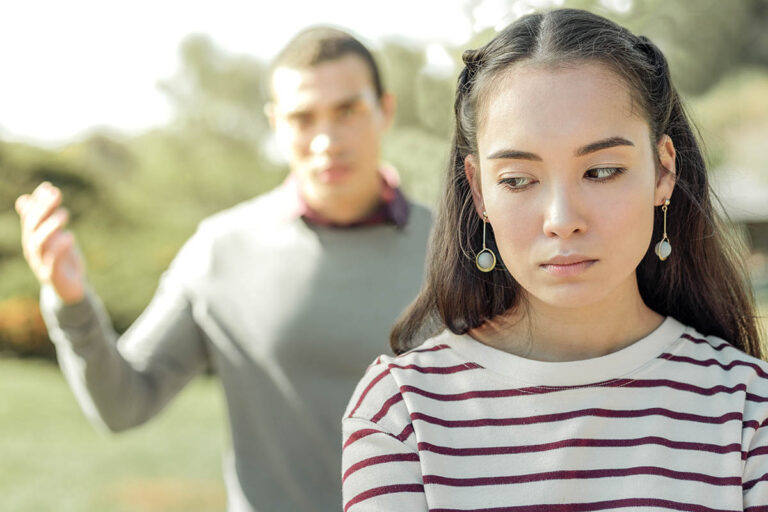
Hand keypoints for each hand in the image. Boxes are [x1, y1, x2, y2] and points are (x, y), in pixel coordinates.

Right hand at [15, 182, 85, 303]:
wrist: (69, 288)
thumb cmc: (61, 259)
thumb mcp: (53, 237)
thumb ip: (41, 220)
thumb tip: (24, 198)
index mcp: (32, 239)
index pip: (30, 217)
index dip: (38, 202)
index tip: (48, 187)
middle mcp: (33, 250)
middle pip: (33, 227)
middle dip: (43, 209)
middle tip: (57, 195)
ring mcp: (41, 263)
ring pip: (40, 243)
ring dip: (50, 226)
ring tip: (64, 214)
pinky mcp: (52, 276)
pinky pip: (51, 263)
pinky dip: (59, 249)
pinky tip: (70, 237)